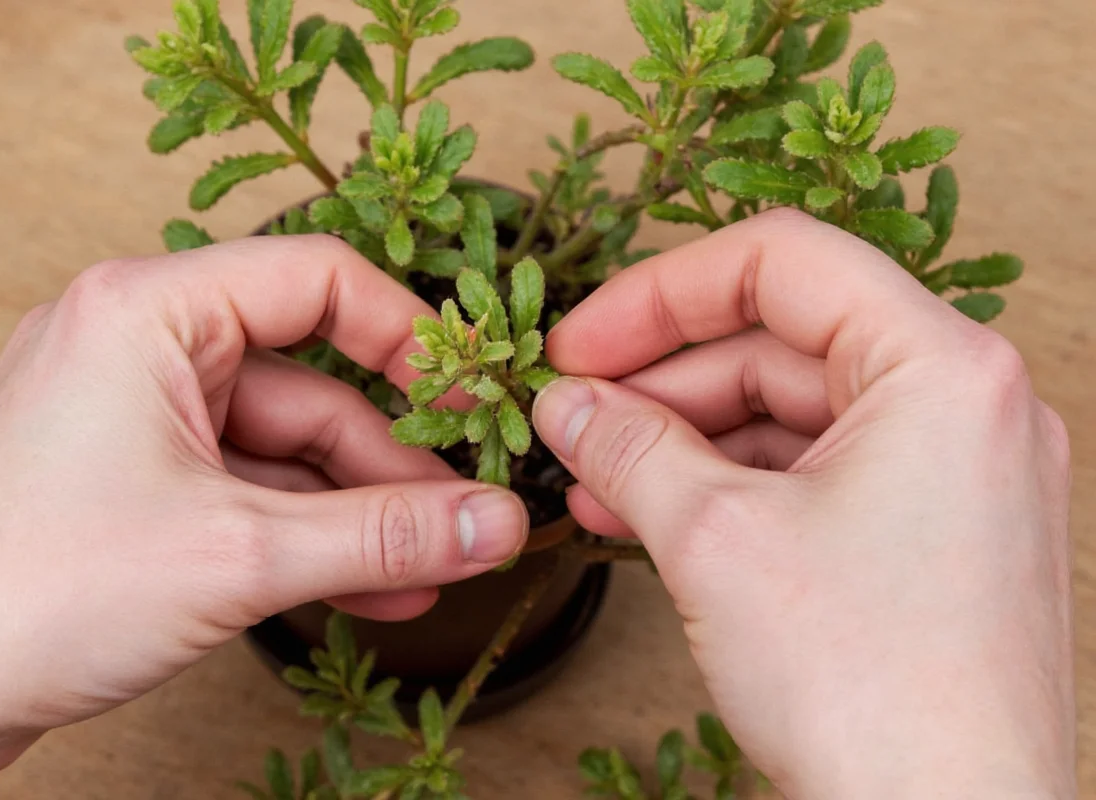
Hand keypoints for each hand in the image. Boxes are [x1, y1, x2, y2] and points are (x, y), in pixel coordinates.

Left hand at [0, 236, 526, 798]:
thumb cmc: (30, 591)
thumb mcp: (239, 555)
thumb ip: (383, 534)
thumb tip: (495, 524)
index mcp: (148, 311)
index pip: (316, 279)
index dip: (408, 336)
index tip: (471, 401)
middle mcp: (142, 349)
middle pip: (310, 384)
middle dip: (392, 464)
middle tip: (465, 516)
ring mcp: (136, 421)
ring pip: (285, 452)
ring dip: (358, 516)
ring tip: (432, 568)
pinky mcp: (135, 486)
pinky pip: (248, 494)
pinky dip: (308, 540)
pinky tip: (374, 589)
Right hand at [535, 210, 1073, 798]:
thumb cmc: (874, 691)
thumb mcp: (714, 538)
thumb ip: (626, 445)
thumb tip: (564, 403)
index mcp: (943, 368)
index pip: (782, 263)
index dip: (660, 295)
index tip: (579, 341)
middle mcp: (964, 407)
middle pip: (778, 343)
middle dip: (659, 384)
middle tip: (571, 417)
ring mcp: (950, 476)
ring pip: (786, 416)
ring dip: (680, 443)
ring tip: (592, 480)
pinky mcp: (926, 537)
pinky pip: (809, 477)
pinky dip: (725, 490)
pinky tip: (646, 516)